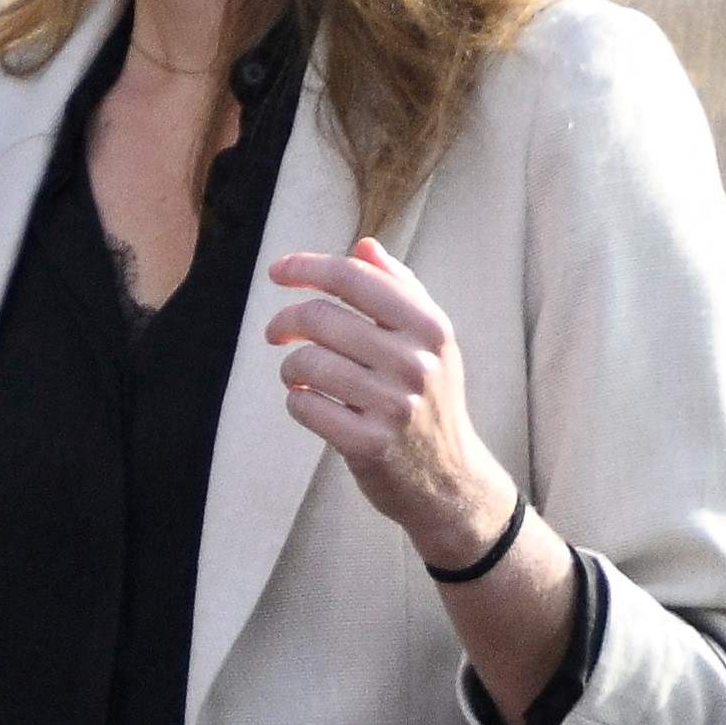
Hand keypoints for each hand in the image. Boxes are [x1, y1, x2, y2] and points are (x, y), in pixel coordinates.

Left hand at [265, 240, 511, 574]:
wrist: (449, 478)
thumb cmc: (430, 399)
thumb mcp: (430, 342)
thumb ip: (400, 290)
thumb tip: (363, 246)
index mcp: (430, 327)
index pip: (355, 278)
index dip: (308, 268)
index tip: (277, 272)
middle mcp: (416, 362)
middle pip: (321, 317)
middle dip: (286, 321)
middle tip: (276, 333)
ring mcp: (394, 405)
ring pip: (307, 363)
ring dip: (290, 366)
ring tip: (298, 374)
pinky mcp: (369, 444)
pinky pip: (305, 406)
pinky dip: (297, 400)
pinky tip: (310, 402)